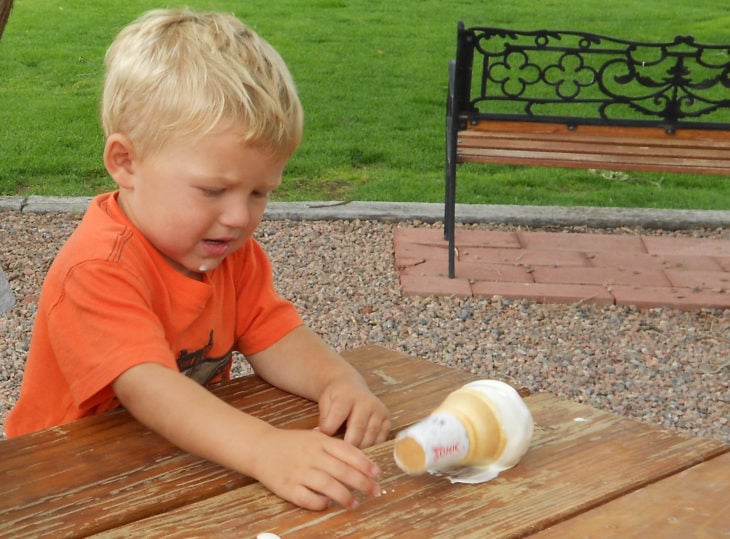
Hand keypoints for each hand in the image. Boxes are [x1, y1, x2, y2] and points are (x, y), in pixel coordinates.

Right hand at [252, 427, 381, 510]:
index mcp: (319, 441)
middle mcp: (311, 455)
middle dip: (361, 482)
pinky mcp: (287, 487)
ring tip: (355, 503)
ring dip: (344, 496)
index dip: (364, 463)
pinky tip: (327, 504)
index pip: (347, 451)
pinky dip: (319, 502)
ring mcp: (299, 472)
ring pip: (327, 485)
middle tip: (375, 491)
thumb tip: (363, 463)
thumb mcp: (315, 437)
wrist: (260, 447)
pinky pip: (307, 498)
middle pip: (341, 470)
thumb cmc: (292, 444)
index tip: (377, 473)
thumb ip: (335, 448)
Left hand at [318, 376, 390, 448]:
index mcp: (347, 396)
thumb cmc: (336, 398)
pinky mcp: (387, 418)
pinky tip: (362, 447)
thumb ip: (324, 419)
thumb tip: (322, 436)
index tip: (325, 439)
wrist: (350, 387)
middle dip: (347, 445)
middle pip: (357, 430)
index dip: (329, 431)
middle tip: (339, 454)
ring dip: (359, 448)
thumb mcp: (325, 403)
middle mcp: (366, 402)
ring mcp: (379, 410)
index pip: (338, 416)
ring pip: (370, 437)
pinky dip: (371, 446)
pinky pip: (381, 439)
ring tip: (350, 453)